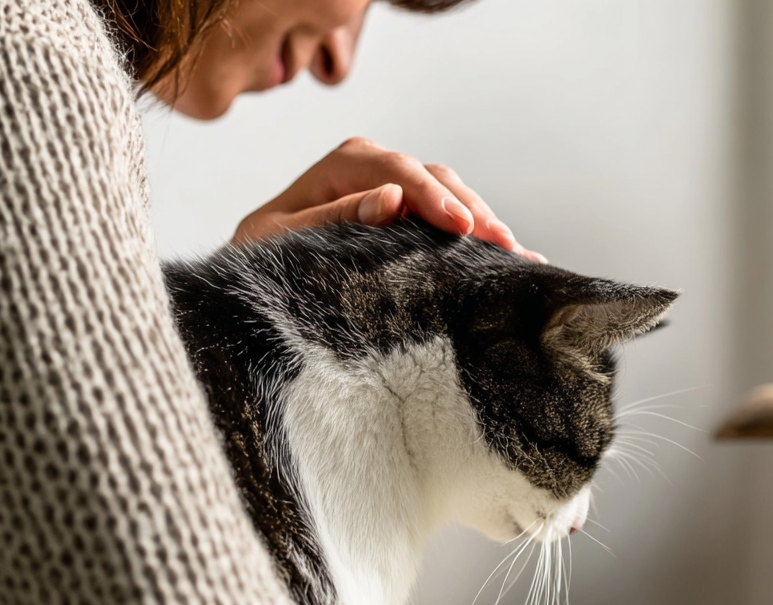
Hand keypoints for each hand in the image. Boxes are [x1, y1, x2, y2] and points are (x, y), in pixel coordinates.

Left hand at [233, 137, 545, 261]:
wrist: (256, 272)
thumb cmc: (261, 256)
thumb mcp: (281, 240)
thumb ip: (333, 218)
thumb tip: (391, 200)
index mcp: (343, 164)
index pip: (398, 172)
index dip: (434, 199)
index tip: (462, 229)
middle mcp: (375, 168)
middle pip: (435, 178)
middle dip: (472, 211)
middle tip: (503, 245)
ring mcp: (395, 188)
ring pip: (451, 194)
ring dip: (484, 223)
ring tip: (516, 253)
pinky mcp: (409, 214)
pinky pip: (449, 216)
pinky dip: (478, 234)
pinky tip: (512, 254)